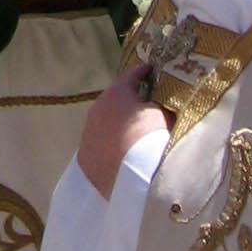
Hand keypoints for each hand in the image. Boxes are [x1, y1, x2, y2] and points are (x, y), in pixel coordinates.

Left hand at [77, 66, 170, 199]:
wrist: (129, 180)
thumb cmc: (149, 140)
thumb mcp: (164, 117)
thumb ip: (163, 107)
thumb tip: (166, 105)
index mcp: (116, 93)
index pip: (130, 75)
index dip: (142, 72)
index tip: (150, 69)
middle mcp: (98, 107)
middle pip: (115, 98)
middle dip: (129, 100)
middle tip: (144, 101)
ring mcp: (88, 131)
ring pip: (105, 121)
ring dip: (118, 123)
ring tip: (134, 131)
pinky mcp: (85, 154)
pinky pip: (100, 142)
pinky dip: (110, 142)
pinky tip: (122, 151)